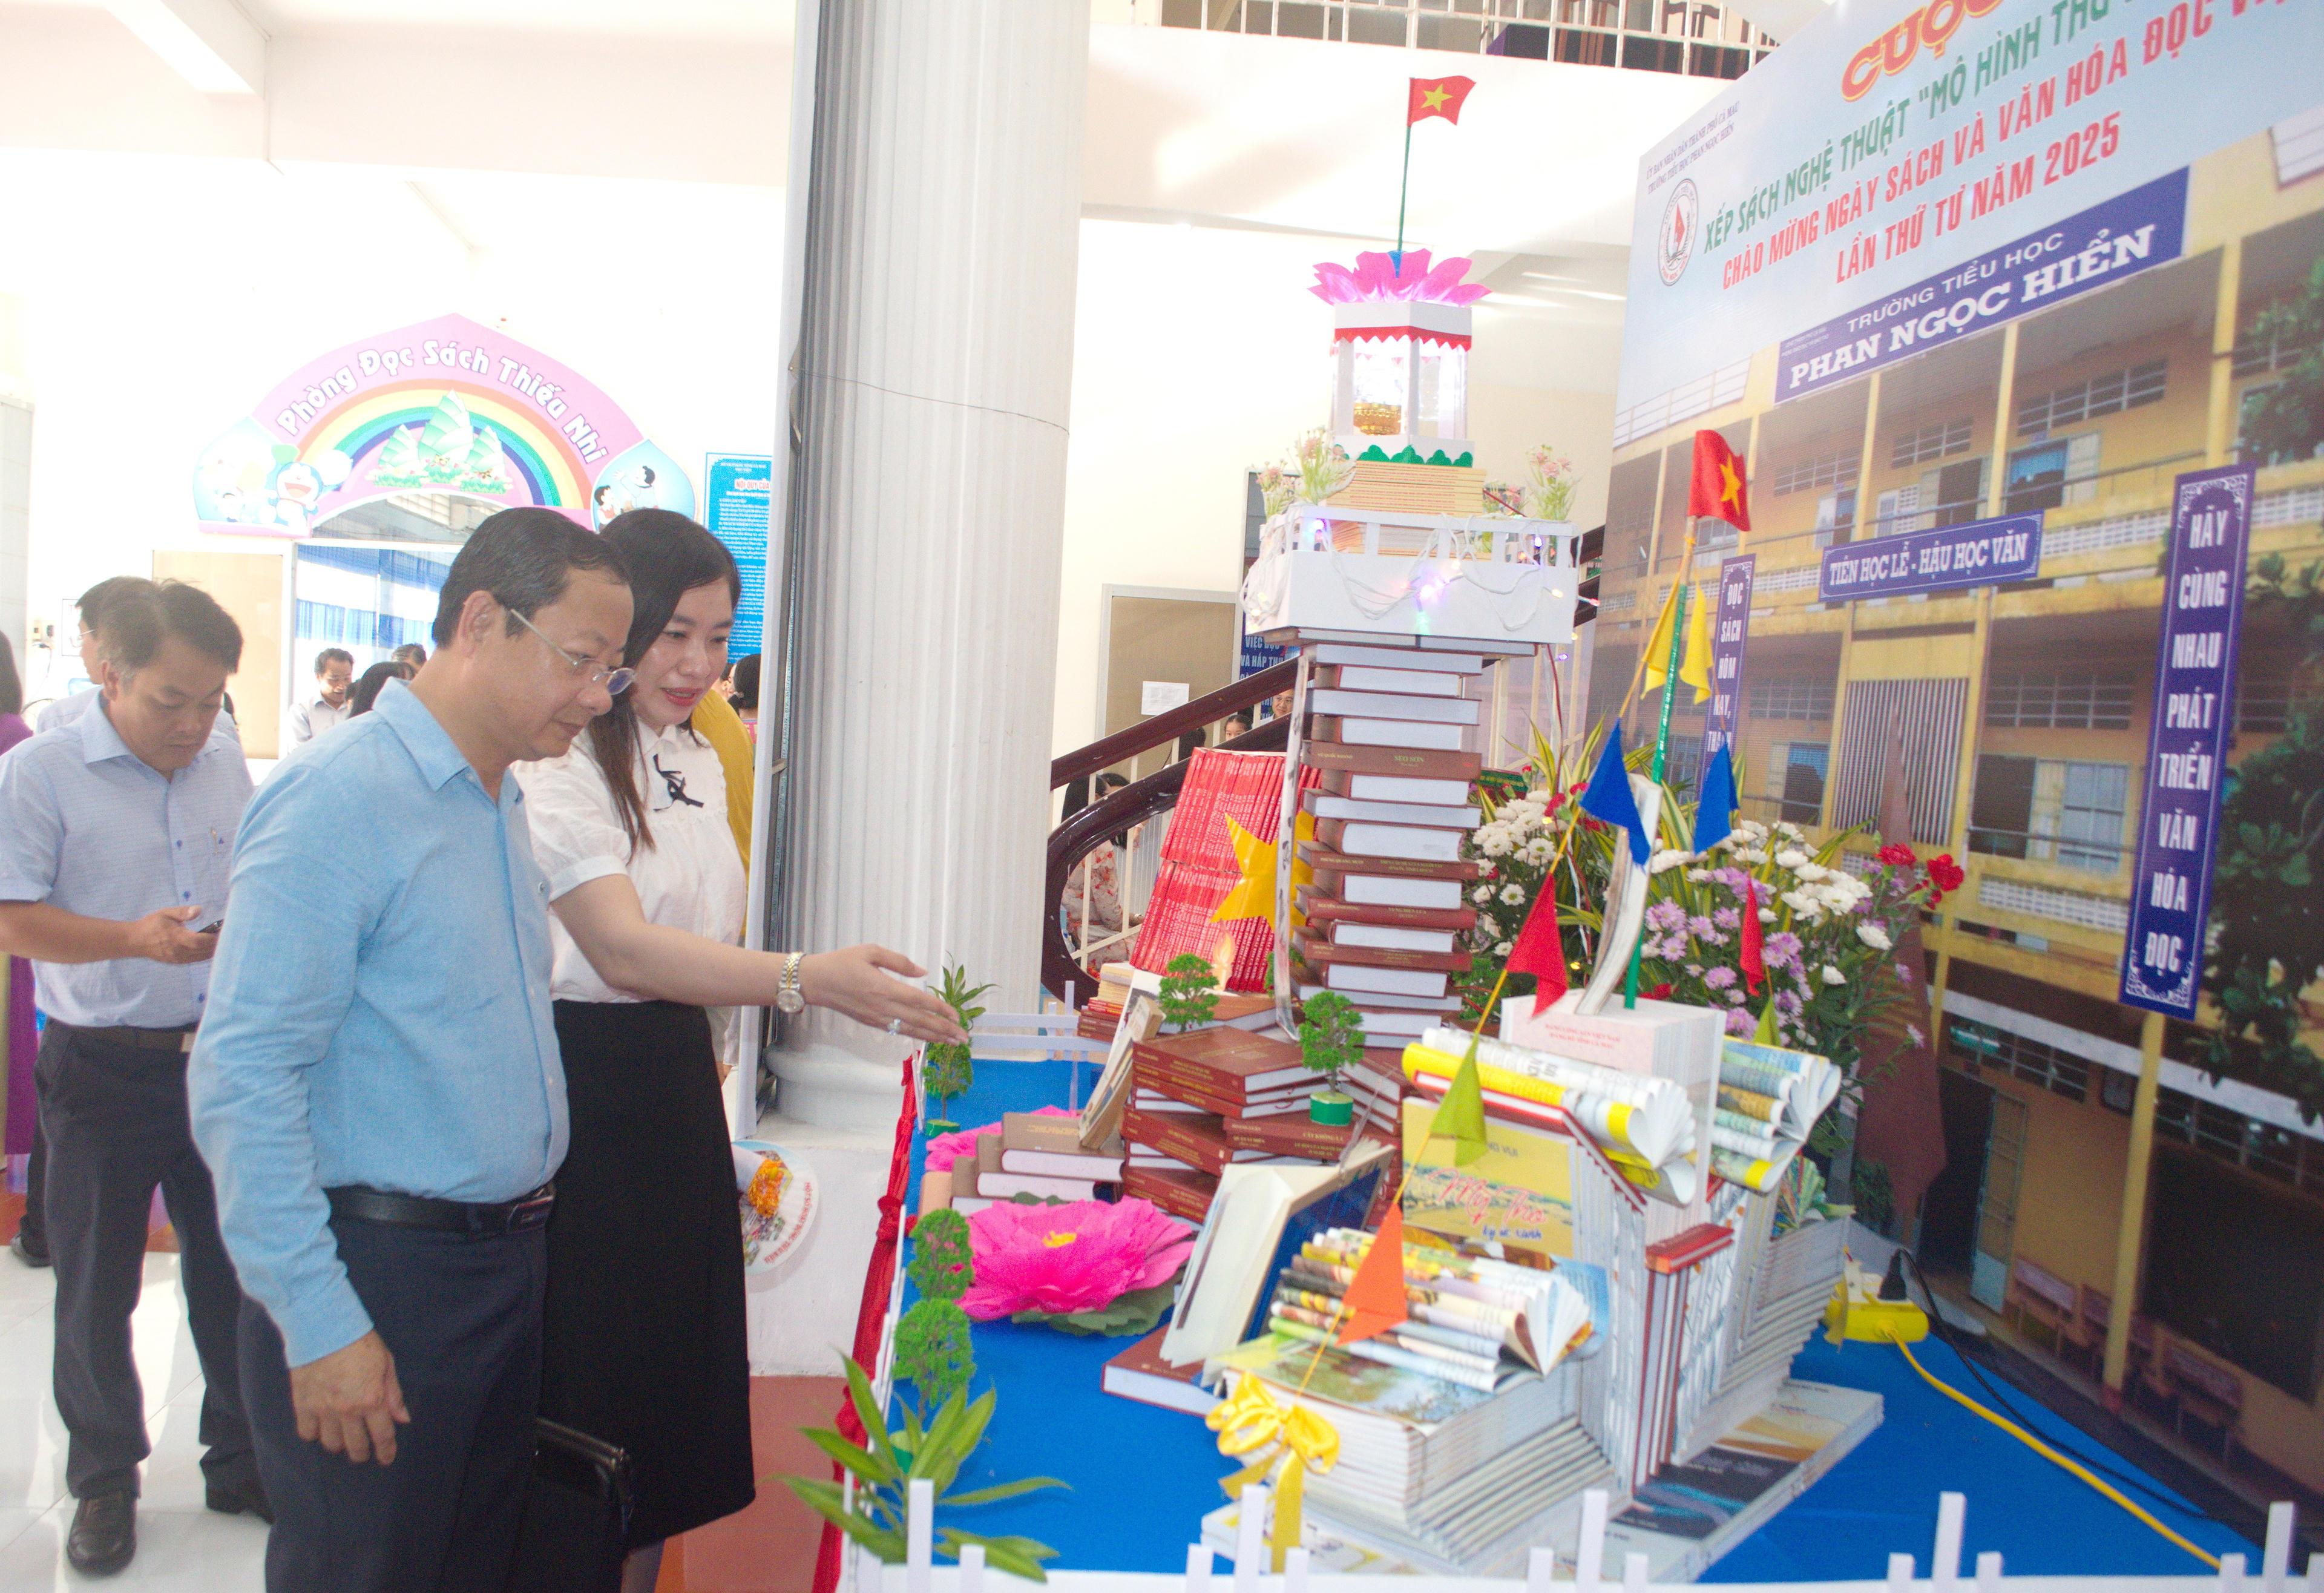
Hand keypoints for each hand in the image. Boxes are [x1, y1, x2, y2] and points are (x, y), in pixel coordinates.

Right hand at [126, 905, 220, 965]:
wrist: (135, 941)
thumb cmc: (151, 924)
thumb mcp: (165, 913)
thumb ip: (183, 912)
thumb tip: (199, 910)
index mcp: (176, 938)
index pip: (199, 941)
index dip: (213, 937)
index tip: (225, 930)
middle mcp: (178, 951)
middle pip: (204, 950)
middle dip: (218, 943)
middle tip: (231, 934)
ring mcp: (178, 958)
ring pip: (202, 957)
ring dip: (214, 950)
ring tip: (225, 940)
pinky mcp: (178, 962)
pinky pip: (197, 959)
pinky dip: (207, 954)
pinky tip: (214, 947)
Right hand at [289, 1330, 410, 1464]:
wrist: (324, 1327)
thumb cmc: (359, 1342)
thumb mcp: (386, 1364)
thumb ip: (394, 1394)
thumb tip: (402, 1418)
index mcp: (372, 1399)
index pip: (382, 1435)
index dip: (386, 1451)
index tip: (386, 1458)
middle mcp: (348, 1410)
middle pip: (355, 1446)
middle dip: (362, 1453)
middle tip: (363, 1452)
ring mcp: (323, 1410)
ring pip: (331, 1444)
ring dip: (338, 1444)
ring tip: (342, 1438)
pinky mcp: (302, 1405)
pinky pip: (307, 1433)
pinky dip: (314, 1434)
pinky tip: (320, 1427)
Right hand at [799, 946, 968, 1044]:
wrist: (816, 982)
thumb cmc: (842, 962)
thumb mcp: (870, 951)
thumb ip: (899, 962)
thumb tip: (923, 972)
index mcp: (884, 987)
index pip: (919, 1001)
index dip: (940, 1010)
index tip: (957, 1016)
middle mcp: (883, 1007)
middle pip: (919, 1021)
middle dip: (944, 1030)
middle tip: (963, 1037)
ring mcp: (877, 1018)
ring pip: (911, 1030)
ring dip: (934, 1037)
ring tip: (952, 1042)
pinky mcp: (872, 1022)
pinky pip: (898, 1031)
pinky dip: (916, 1035)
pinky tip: (928, 1038)